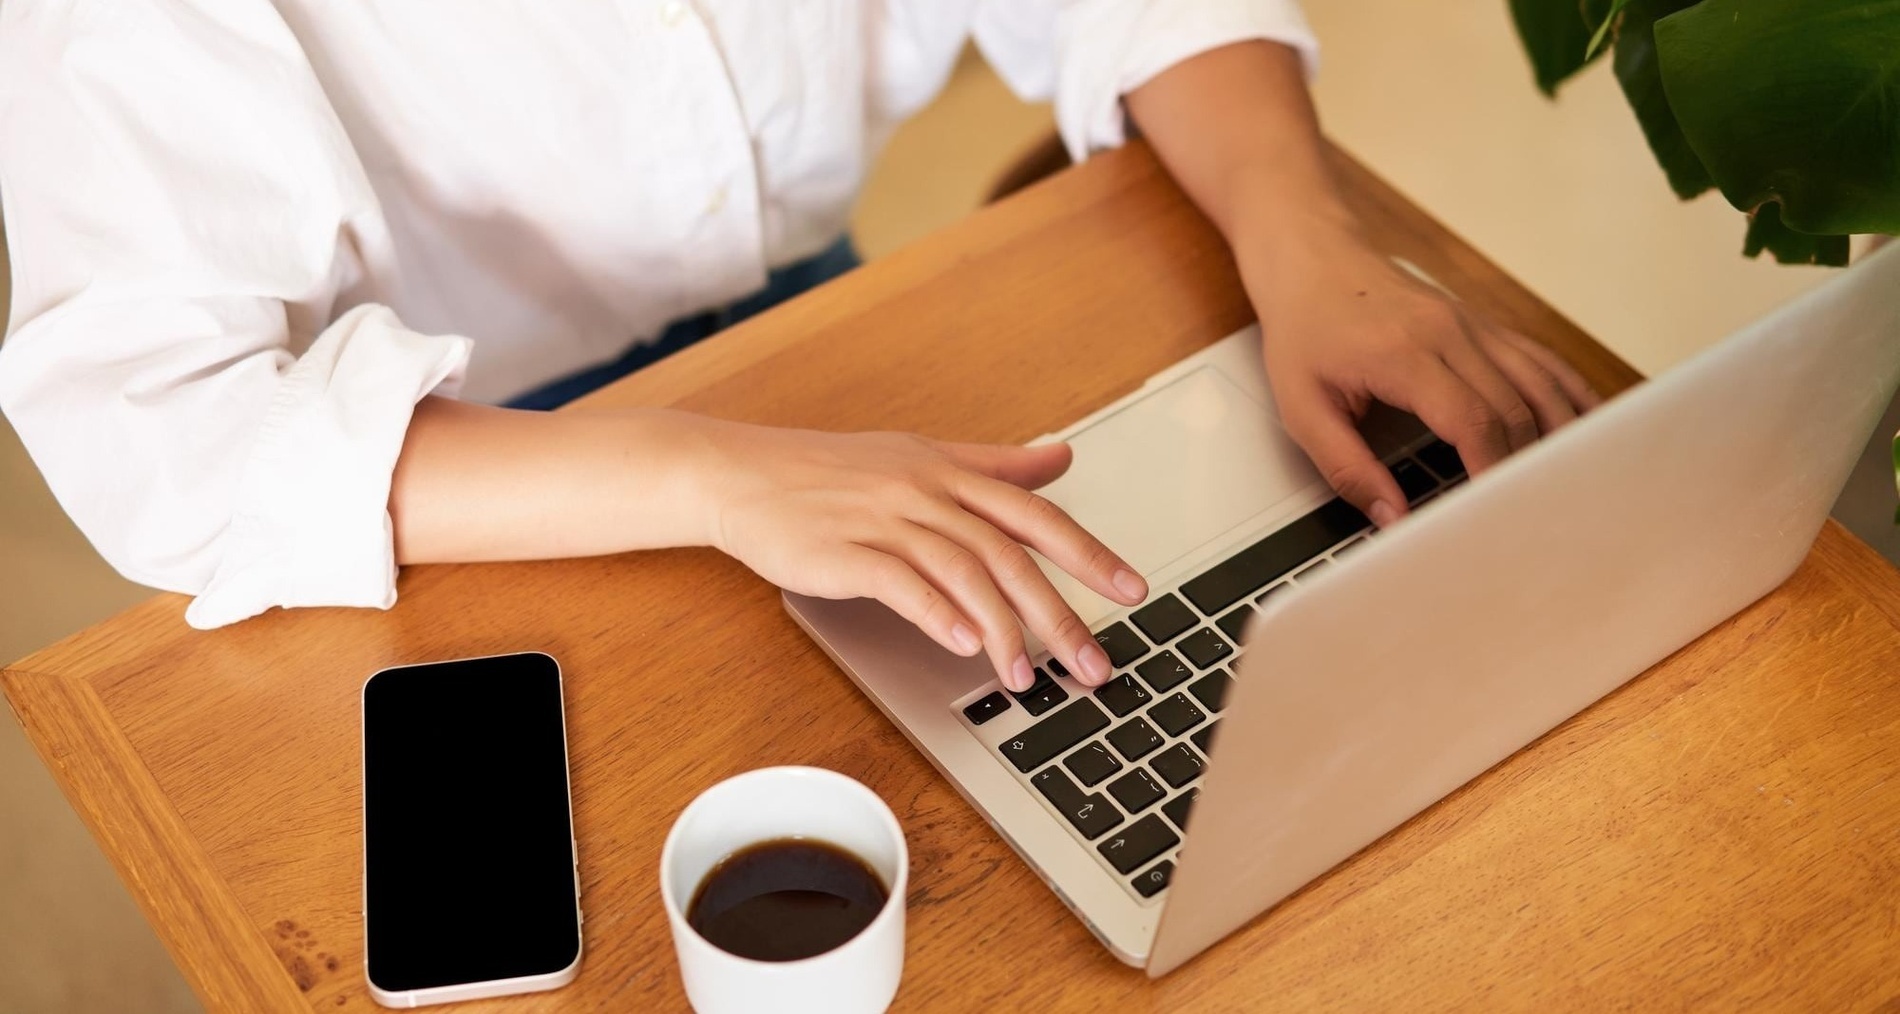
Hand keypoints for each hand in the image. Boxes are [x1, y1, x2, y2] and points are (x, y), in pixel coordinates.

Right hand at [693, 420, 1148, 690]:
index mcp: (949, 471)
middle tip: (1092, 664)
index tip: (1131, 591)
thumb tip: (1061, 458)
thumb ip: (994, 464)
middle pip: (1008, 553)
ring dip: (1002, 629)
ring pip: (962, 573)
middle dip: (1058, 613)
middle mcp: (924, 492)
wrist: (742, 475)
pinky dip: (936, 614)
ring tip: (1026, 676)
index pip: (1034, 513)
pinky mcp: (843, 552)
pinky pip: (901, 583)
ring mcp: (883, 520)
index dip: (1087, 553)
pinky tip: (962, 645)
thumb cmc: (830, 471)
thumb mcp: (920, 455)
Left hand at [1241, 221, 1601, 525]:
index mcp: (1405, 353)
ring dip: (1558, 435)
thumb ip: (1345, 467)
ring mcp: (1474, 325)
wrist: (1313, 260)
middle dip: (1525, 467)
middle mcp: (1450, 333)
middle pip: (1513, 408)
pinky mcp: (1484, 325)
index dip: (1492, 470)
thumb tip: (1391, 516)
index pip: (1471, 419)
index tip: (1498, 513)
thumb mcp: (1301, 408)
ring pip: (1540, 383)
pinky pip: (1542, 360)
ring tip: (1567, 483)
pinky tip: (1587, 426)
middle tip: (1531, 514)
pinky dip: (1569, 394)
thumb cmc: (1305, 331)